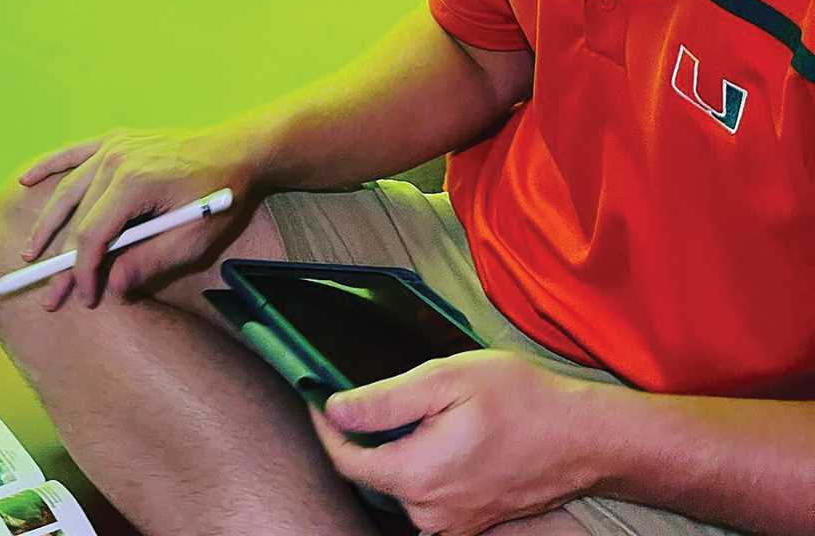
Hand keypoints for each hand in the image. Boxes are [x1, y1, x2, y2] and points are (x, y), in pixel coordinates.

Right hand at [16, 128, 258, 310]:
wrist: (237, 150)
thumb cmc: (221, 194)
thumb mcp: (195, 238)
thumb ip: (151, 262)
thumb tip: (113, 286)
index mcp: (135, 182)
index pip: (93, 235)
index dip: (84, 271)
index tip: (85, 299)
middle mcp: (117, 159)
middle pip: (76, 217)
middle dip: (62, 260)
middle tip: (50, 296)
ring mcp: (114, 146)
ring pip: (68, 189)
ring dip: (47, 222)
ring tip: (31, 255)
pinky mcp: (116, 140)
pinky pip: (74, 153)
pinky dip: (49, 166)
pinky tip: (26, 180)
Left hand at [308, 349, 597, 535]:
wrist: (581, 437)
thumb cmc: (519, 400)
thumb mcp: (445, 380)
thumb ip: (384, 401)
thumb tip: (335, 410)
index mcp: (417, 477)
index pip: (347, 460)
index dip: (328, 427)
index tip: (320, 397)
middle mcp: (430, 513)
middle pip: (372, 474)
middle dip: (365, 435)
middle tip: (375, 393)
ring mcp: (452, 524)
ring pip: (399, 483)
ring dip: (395, 449)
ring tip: (416, 410)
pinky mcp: (469, 523)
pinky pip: (426, 494)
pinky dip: (420, 464)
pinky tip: (440, 433)